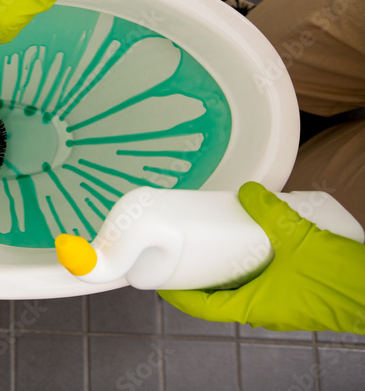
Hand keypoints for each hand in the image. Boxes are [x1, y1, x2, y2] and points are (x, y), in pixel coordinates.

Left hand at [159, 182, 364, 332]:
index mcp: (254, 306)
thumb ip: (272, 212)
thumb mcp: (301, 239)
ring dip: (226, 268)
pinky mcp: (298, 296)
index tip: (159, 278)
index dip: (177, 294)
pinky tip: (255, 244)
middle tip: (185, 249)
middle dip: (200, 274)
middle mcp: (264, 310)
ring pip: (242, 287)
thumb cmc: (343, 282)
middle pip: (219, 296)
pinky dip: (251, 266)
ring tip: (215, 239)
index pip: (202, 307)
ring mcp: (281, 305)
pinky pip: (264, 282)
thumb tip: (247, 191)